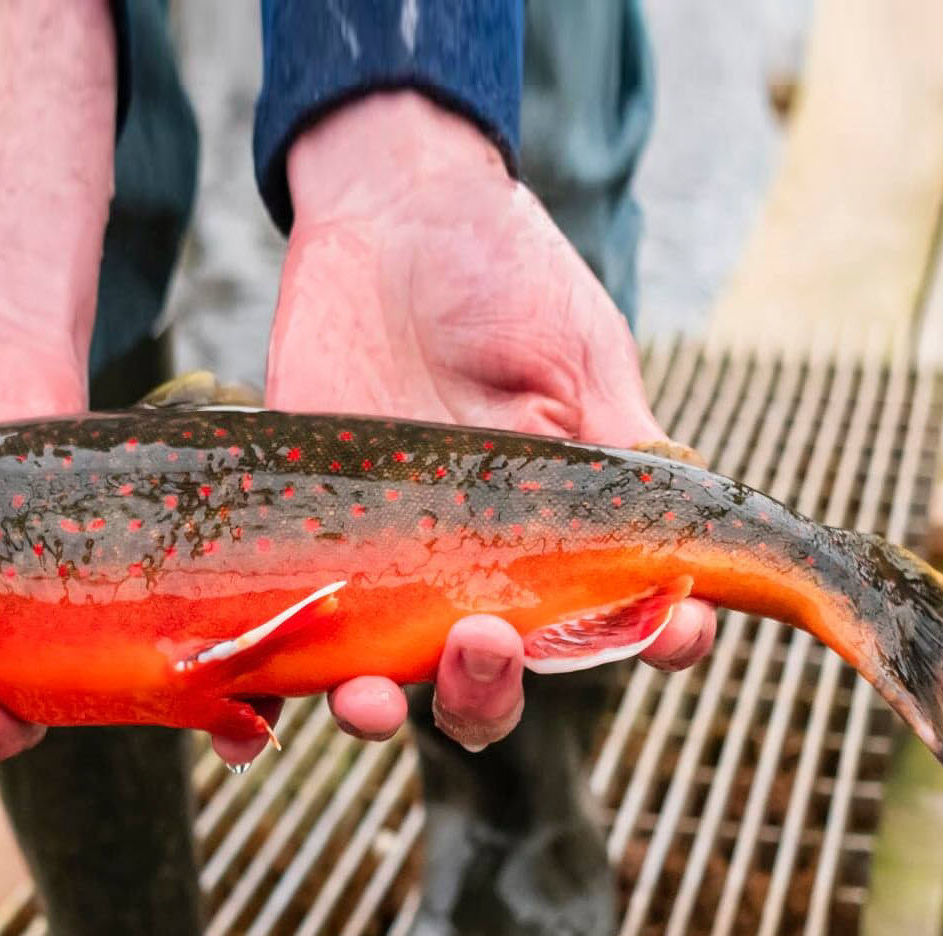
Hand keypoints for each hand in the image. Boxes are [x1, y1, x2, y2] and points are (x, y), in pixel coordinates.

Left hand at [250, 92, 715, 762]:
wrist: (393, 210)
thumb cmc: (505, 280)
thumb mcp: (582, 361)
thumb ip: (621, 456)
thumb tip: (689, 548)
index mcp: (555, 540)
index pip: (610, 623)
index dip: (648, 643)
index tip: (670, 633)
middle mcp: (469, 570)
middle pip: (485, 682)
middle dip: (490, 690)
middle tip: (489, 640)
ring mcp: (378, 561)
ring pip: (379, 679)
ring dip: (378, 709)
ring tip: (373, 699)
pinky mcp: (293, 537)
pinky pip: (277, 633)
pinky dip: (265, 690)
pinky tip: (253, 718)